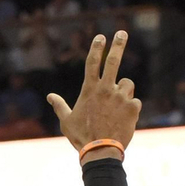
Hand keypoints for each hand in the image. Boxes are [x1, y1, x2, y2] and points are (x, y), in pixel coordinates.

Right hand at [46, 31, 141, 154]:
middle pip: (114, 60)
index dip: (96, 48)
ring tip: (117, 107)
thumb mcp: (66, 122)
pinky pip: (135, 102)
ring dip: (124, 91)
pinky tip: (124, 120)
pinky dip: (131, 109)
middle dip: (118, 44)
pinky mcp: (133, 107)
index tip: (100, 37)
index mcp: (89, 90)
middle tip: (122, 33)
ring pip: (127, 84)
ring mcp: (120, 97)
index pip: (92, 62)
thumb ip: (59, 106)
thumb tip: (49, 96)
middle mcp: (105, 89)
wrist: (101, 152)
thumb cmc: (81, 137)